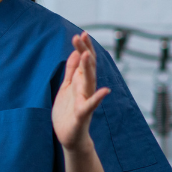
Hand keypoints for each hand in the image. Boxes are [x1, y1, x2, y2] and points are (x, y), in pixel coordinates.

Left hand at [52, 32, 110, 151]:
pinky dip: (98, 98)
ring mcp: (86, 101)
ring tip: (86, 56)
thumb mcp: (67, 88)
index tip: (81, 33)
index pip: (84, 62)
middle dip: (84, 52)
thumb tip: (75, 53)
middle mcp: (86, 90)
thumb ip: (71, 71)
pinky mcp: (83, 114)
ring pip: (89, 83)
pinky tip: (104, 91)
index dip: (83, 48)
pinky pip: (91, 105)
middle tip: (81, 36)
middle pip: (87, 68)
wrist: (71, 137)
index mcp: (80, 83)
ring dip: (88, 69)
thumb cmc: (68, 112)